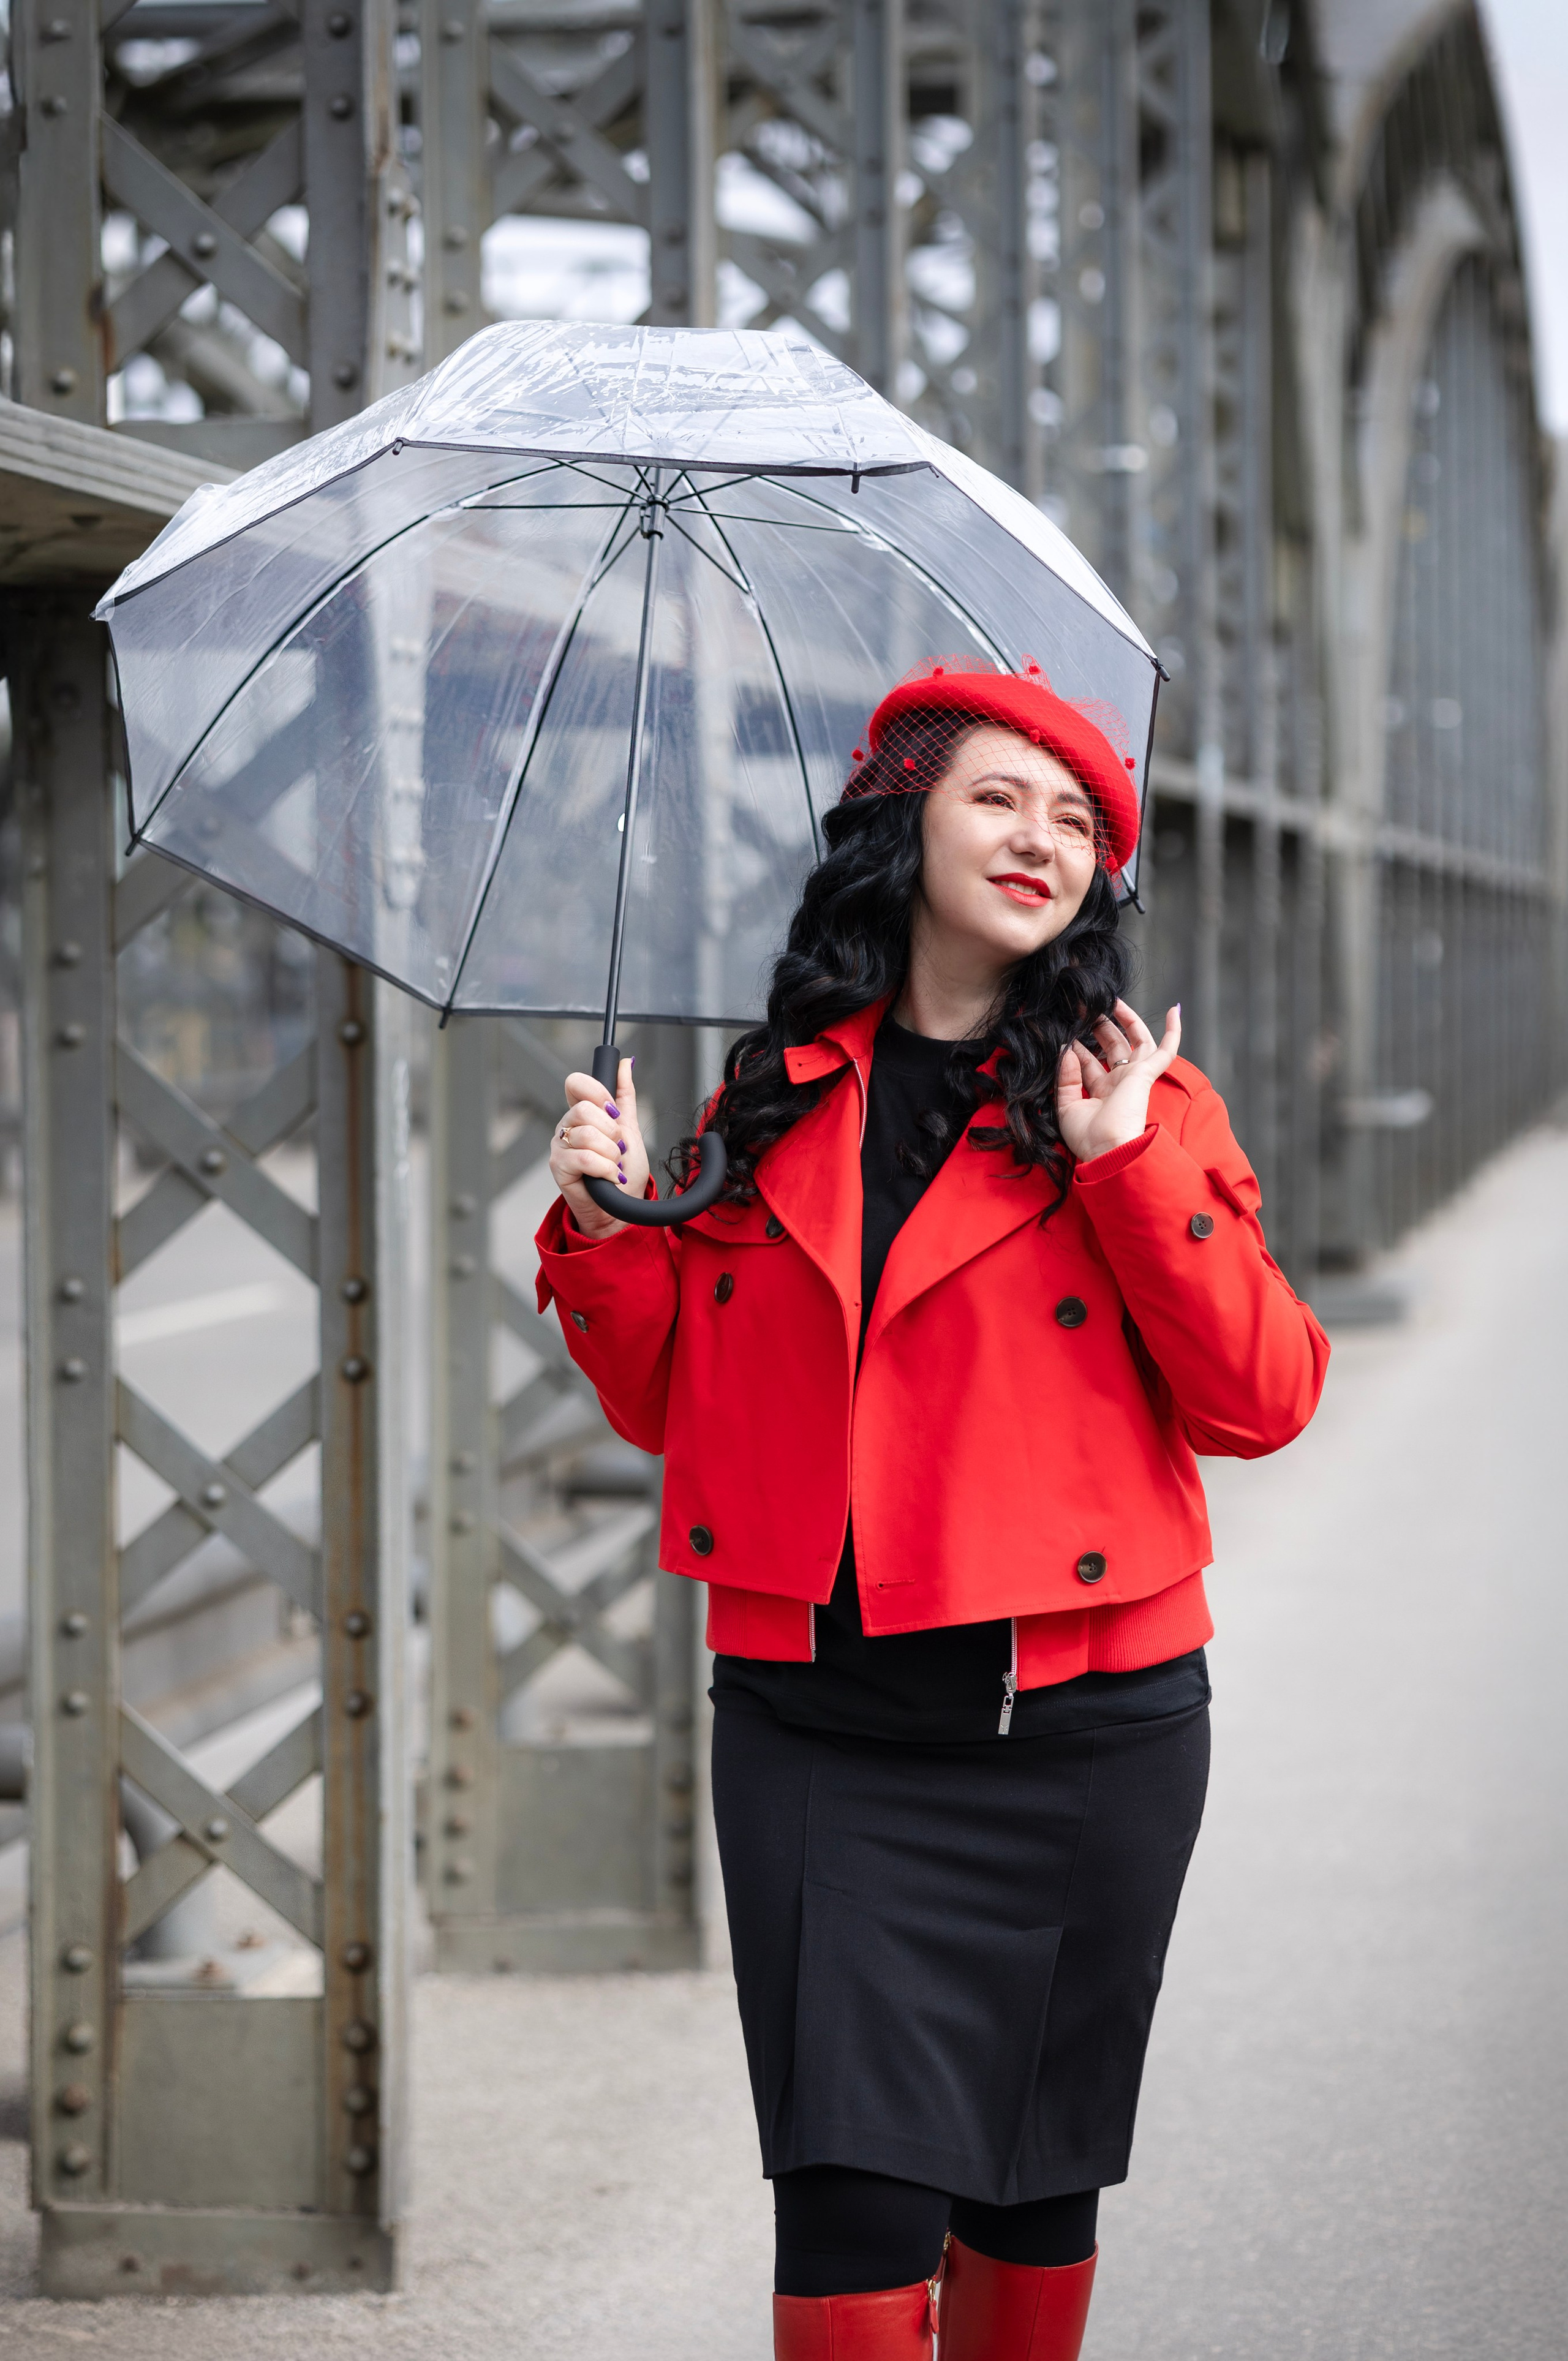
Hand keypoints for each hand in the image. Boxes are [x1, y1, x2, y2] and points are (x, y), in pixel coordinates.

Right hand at [549, 1057, 651, 1238]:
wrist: (623, 1207)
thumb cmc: (623, 1170)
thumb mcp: (630, 1128)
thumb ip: (625, 1096)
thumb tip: (626, 1063)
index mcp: (581, 1113)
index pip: (576, 1083)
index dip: (598, 1093)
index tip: (613, 1111)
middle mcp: (566, 1126)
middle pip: (584, 1109)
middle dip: (611, 1131)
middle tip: (618, 1148)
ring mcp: (559, 1146)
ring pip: (587, 1135)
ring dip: (611, 1154)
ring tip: (613, 1165)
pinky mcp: (558, 1167)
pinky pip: (585, 1158)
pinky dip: (605, 1169)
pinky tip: (610, 1176)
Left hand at [1056, 1000, 1180, 1163]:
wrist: (1109, 1151)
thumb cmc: (1089, 1138)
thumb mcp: (1067, 1107)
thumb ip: (1066, 1078)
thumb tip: (1066, 1049)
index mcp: (1102, 1094)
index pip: (1090, 1063)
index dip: (1076, 1048)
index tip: (1064, 1033)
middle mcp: (1120, 1083)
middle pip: (1112, 1047)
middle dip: (1099, 1026)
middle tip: (1086, 1008)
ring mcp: (1135, 1078)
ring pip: (1136, 1041)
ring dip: (1127, 1020)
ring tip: (1113, 1000)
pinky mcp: (1147, 1075)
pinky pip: (1167, 1050)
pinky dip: (1173, 1031)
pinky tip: (1176, 1010)